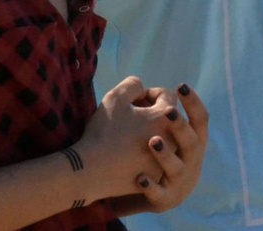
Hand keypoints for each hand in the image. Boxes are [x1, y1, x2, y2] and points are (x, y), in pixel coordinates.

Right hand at [77, 76, 182, 200]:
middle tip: (132, 116)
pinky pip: (155, 159)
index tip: (134, 101)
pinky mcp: (154, 178)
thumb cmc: (105, 130)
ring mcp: (164, 162)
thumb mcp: (116, 96)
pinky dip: (145, 152)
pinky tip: (128, 152)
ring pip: (163, 139)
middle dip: (152, 112)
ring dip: (150, 132)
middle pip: (168, 118)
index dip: (150, 93)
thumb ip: (134, 84)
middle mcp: (171, 141)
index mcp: (165, 118)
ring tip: (130, 134)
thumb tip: (143, 90)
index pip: (167, 96)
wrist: (90, 171)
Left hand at [113, 83, 208, 215]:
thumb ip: (161, 112)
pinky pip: (159, 194)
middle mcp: (191, 161)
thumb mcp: (168, 132)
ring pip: (176, 169)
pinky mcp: (164, 201)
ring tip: (152, 141)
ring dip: (166, 154)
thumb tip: (142, 87)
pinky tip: (139, 177)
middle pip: (192, 143)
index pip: (201, 119)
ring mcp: (179, 182)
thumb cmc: (159, 152)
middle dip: (181, 127)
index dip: (193, 103)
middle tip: (167, 112)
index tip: (180, 86)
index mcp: (194, 140)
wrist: (155, 192)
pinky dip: (150, 186)